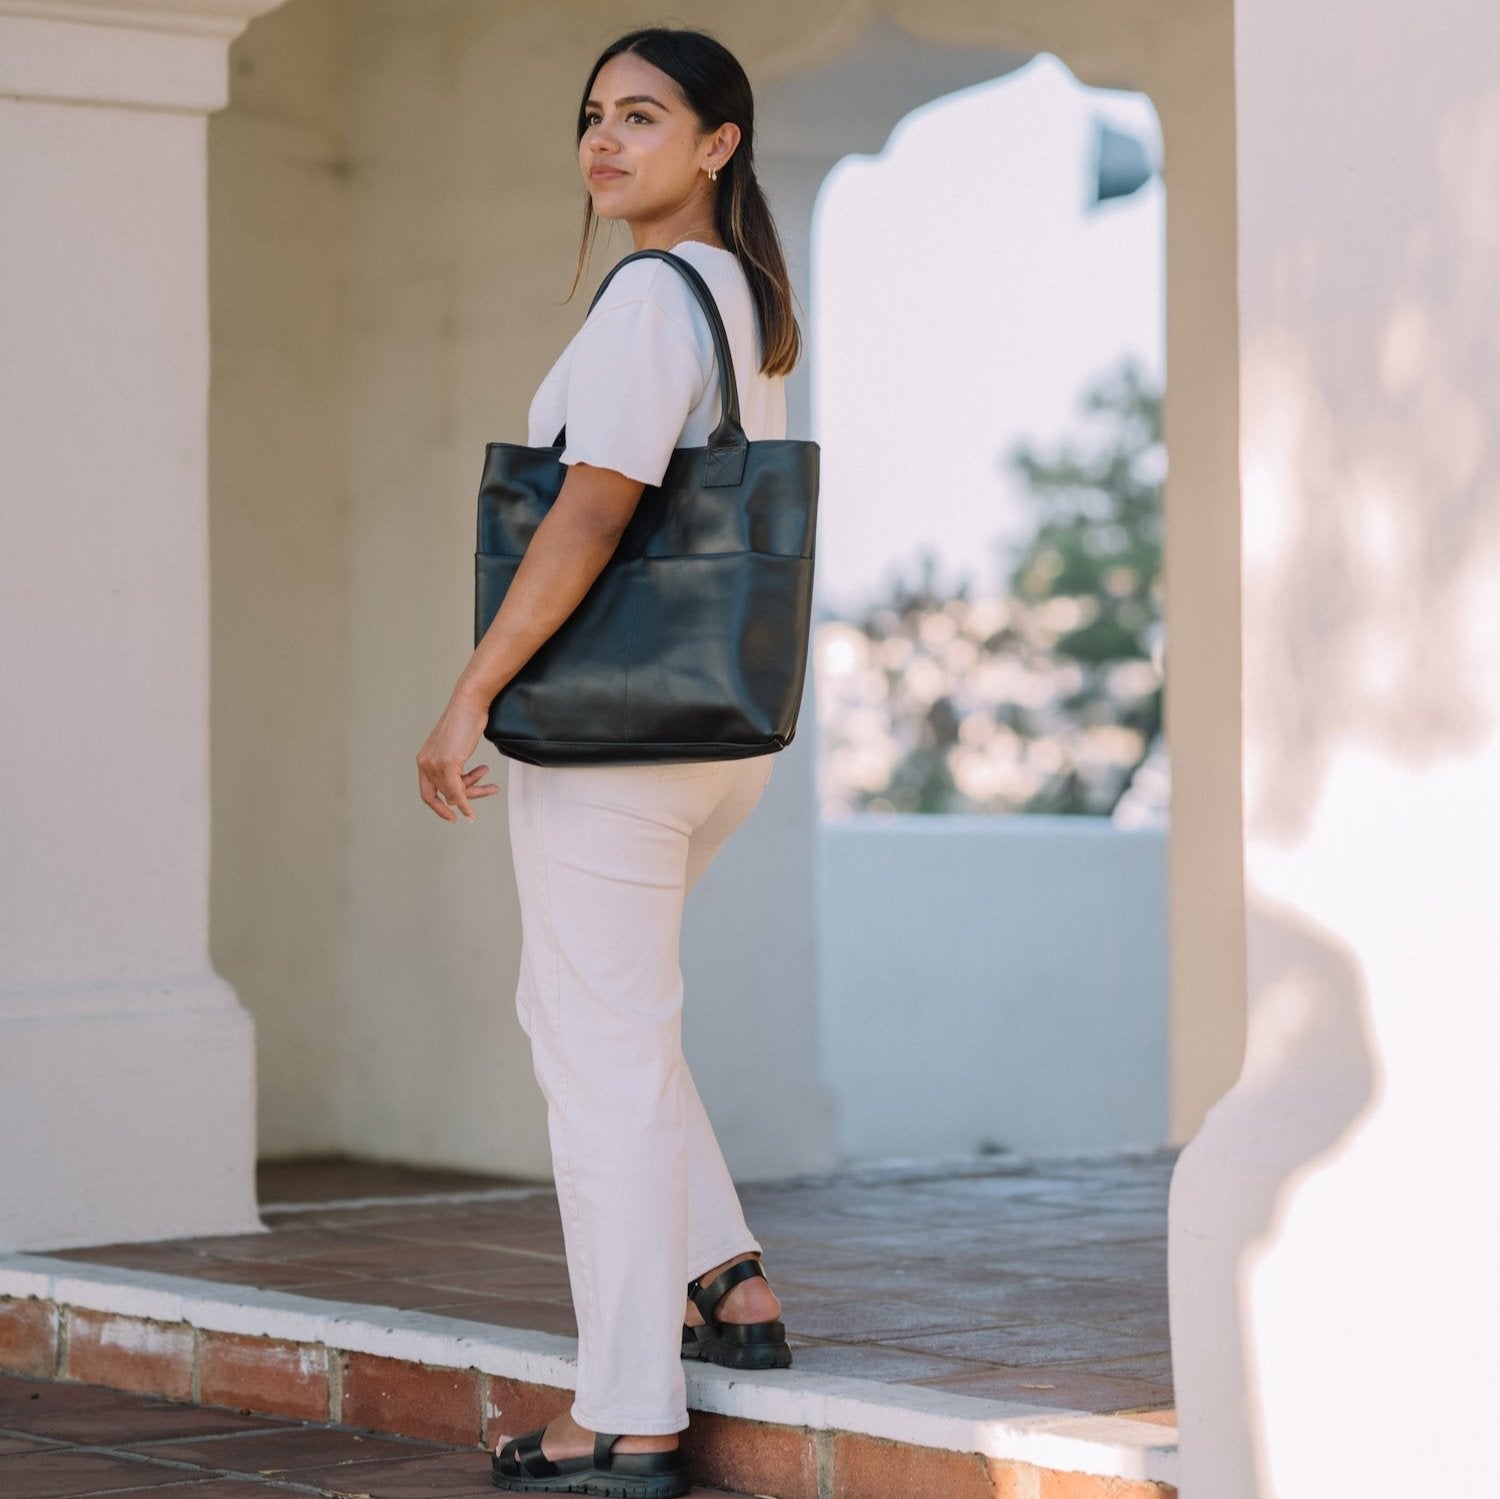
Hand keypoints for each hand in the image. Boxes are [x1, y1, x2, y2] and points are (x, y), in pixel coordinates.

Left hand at [417, 690, 500, 822]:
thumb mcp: (456, 749)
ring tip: (492, 786)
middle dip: (467, 796)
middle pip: (444, 794)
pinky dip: (465, 804)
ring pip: (453, 793)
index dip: (439, 808)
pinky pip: (456, 792)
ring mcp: (435, 764)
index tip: (452, 817)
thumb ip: (453, 768)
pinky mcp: (447, 763)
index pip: (427, 793)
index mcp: (424, 760)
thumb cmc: (466, 722)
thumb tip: (459, 792)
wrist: (469, 705)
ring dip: (474, 793)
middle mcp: (425, 764)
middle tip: (486, 791)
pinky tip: (471, 812)